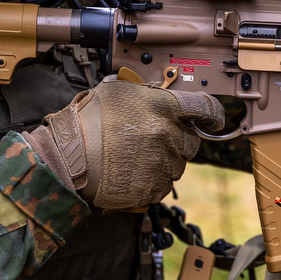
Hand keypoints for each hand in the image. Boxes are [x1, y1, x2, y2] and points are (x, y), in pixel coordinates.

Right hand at [26, 79, 223, 209]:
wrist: (67, 157)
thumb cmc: (87, 121)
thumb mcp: (118, 92)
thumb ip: (148, 94)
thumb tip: (163, 96)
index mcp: (163, 107)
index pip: (205, 108)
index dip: (212, 115)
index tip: (213, 120)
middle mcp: (168, 135)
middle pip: (191, 141)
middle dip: (178, 140)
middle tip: (152, 140)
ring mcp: (162, 163)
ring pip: (178, 164)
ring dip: (164, 161)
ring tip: (134, 157)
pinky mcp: (153, 187)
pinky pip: (164, 184)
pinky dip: (152, 180)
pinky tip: (131, 172)